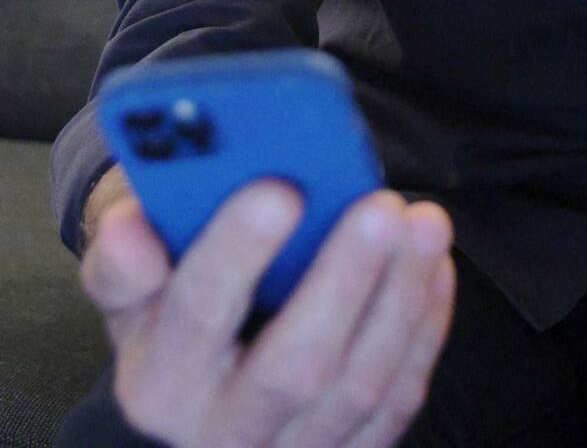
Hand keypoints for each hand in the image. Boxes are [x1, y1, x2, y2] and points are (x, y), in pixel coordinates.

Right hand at [80, 179, 454, 447]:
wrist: (200, 383)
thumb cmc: (172, 300)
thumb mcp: (131, 283)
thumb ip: (126, 256)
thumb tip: (133, 230)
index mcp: (160, 383)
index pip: (195, 317)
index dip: (236, 254)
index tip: (279, 189)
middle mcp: (223, 433)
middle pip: (293, 367)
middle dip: (344, 280)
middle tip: (379, 205)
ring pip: (360, 385)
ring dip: (401, 297)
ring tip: (423, 222)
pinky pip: (398, 399)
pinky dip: (424, 329)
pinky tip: (436, 265)